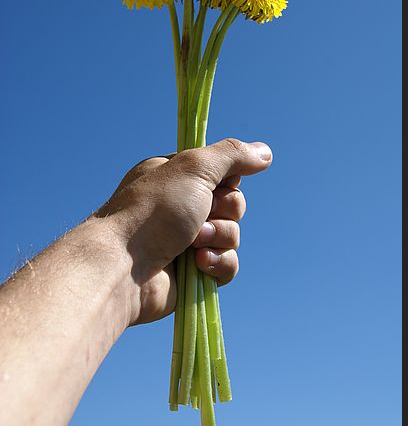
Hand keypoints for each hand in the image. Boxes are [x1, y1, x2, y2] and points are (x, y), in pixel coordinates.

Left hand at [93, 139, 271, 324]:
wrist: (123, 267)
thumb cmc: (154, 209)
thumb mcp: (194, 167)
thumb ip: (232, 155)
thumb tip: (266, 152)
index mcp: (177, 178)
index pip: (222, 174)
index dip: (227, 180)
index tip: (219, 183)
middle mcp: (182, 207)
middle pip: (232, 205)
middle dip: (223, 211)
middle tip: (201, 215)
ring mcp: (187, 241)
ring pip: (232, 235)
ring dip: (218, 237)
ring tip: (192, 243)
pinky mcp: (194, 273)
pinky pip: (227, 264)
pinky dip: (218, 263)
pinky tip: (198, 264)